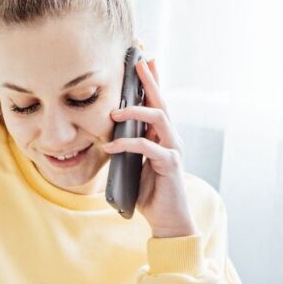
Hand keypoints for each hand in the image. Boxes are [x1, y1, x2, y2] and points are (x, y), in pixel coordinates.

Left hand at [103, 58, 196, 237]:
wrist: (167, 220)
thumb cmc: (150, 193)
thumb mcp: (134, 166)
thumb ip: (128, 148)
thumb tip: (109, 135)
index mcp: (162, 137)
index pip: (157, 104)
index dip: (151, 82)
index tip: (142, 62)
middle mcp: (171, 139)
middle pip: (162, 103)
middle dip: (150, 82)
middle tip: (138, 64)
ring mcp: (173, 150)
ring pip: (159, 119)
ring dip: (135, 112)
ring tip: (113, 114)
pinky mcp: (170, 164)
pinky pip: (148, 147)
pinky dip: (127, 144)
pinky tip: (111, 147)